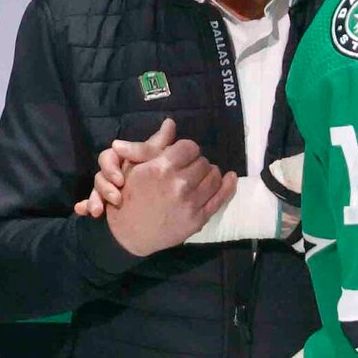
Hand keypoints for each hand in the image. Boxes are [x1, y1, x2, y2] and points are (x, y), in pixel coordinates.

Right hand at [74, 130, 165, 219]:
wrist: (162, 211)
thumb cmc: (159, 177)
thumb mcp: (158, 161)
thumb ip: (159, 145)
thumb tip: (169, 122)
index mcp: (123, 160)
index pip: (109, 157)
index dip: (111, 167)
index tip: (120, 180)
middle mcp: (114, 173)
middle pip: (99, 175)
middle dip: (104, 187)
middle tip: (116, 198)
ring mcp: (108, 189)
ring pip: (95, 191)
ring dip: (94, 200)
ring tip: (98, 211)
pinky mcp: (105, 204)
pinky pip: (89, 205)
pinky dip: (85, 207)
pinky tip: (81, 210)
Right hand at [107, 121, 237, 255]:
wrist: (128, 235)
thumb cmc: (128, 197)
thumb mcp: (134, 167)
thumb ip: (154, 145)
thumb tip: (170, 123)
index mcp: (162, 168)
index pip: (189, 147)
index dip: (186, 150)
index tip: (182, 156)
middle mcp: (179, 184)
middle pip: (203, 161)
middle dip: (196, 163)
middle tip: (188, 170)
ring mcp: (191, 203)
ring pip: (214, 177)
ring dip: (209, 174)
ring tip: (200, 178)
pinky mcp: (198, 218)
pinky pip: (221, 197)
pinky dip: (227, 184)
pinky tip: (229, 178)